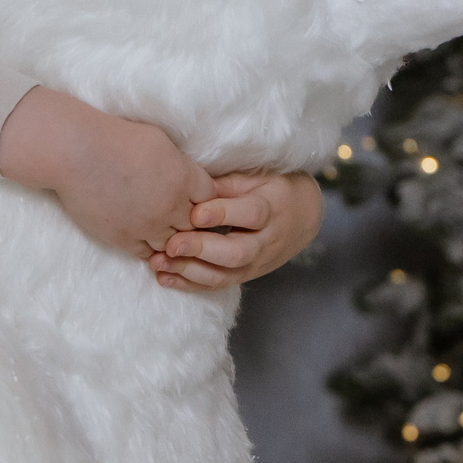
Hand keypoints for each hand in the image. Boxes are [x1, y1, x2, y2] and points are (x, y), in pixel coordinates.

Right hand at [0, 87, 214, 285]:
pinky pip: (148, 255)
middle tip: (186, 220)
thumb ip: (180, 164)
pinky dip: (150, 249)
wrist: (77, 153)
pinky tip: (146, 239)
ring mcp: (148, 226)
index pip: (212, 199)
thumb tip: (188, 175)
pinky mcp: (124, 239)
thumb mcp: (159, 141)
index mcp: (184, 179)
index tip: (198, 199)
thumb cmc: (115, 138)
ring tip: (165, 232)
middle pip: (197, 227)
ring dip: (172, 239)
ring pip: (174, 246)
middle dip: (192, 222)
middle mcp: (171, 206)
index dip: (206, 199)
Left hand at [159, 170, 323, 291]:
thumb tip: (190, 186)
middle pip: (237, 252)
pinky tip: (165, 277)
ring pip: (225, 275)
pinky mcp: (245, 276)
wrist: (303, 216)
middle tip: (172, 244)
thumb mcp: (255, 177)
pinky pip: (217, 285)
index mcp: (272, 209)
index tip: (195, 212)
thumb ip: (224, 184)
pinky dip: (190, 284)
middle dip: (202, 249)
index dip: (222, 214)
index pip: (250, 214)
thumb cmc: (272, 188)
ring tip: (160, 262)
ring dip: (190, 271)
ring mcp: (256, 263)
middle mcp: (266, 241)